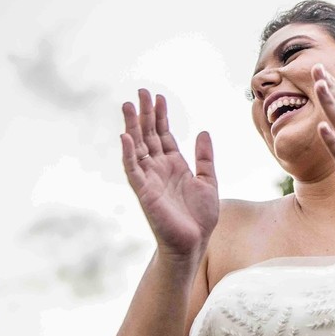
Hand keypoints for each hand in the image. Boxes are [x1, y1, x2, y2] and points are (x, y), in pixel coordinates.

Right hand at [121, 89, 218, 260]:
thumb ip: (205, 157)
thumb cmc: (200, 217)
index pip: (163, 135)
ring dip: (132, 127)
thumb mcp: (208, 181)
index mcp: (174, 165)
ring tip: (128, 106)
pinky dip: (129, 153)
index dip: (160, 116)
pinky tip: (126, 137)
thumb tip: (204, 132)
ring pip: (137, 148)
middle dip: (144, 114)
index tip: (158, 97)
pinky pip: (133, 170)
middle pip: (148, 136)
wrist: (193, 243)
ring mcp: (150, 179)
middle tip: (140, 92)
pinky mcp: (144, 192)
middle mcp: (159, 169)